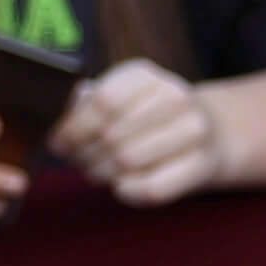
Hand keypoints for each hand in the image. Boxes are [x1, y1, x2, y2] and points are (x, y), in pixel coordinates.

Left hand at [56, 58, 229, 207]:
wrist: (207, 133)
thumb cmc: (143, 117)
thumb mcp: (116, 99)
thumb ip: (85, 105)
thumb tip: (62, 117)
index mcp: (144, 75)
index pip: (102, 102)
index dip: (73, 128)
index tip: (58, 144)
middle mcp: (174, 96)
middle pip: (112, 135)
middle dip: (84, 154)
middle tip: (77, 162)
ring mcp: (194, 130)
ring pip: (129, 161)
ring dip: (102, 173)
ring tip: (96, 172)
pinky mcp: (203, 164)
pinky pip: (152, 187)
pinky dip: (127, 191)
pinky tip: (120, 185)